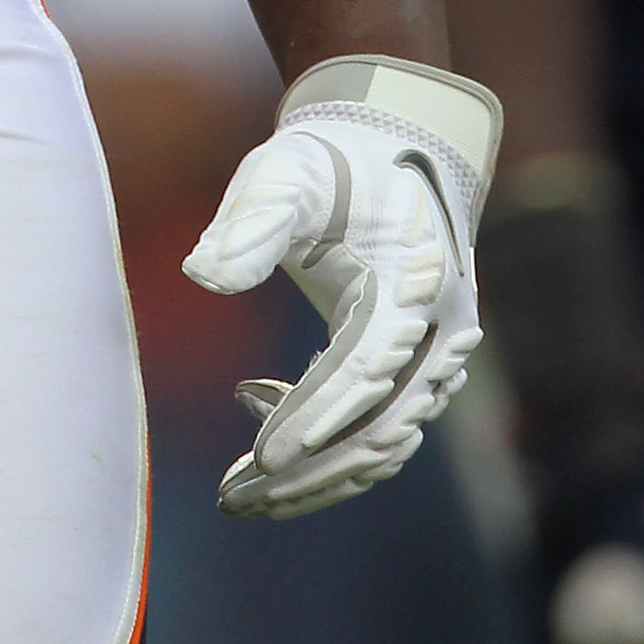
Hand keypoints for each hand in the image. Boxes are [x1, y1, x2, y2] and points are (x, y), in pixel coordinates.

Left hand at [184, 52, 500, 517]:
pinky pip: (380, 430)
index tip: (264, 456)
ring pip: (381, 443)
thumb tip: (203, 275)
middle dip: (307, 471)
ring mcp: (436, 358)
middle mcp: (439, 333)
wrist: (390, 145)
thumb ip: (252, 222)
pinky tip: (260, 418)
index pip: (366, 370)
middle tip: (233, 498)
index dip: (316, 416)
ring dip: (316, 476)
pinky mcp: (416, 369)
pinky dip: (329, 446)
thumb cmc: (332, 160)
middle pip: (378, 428)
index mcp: (416, 284)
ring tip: (242, 494)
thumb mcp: (287, 174)